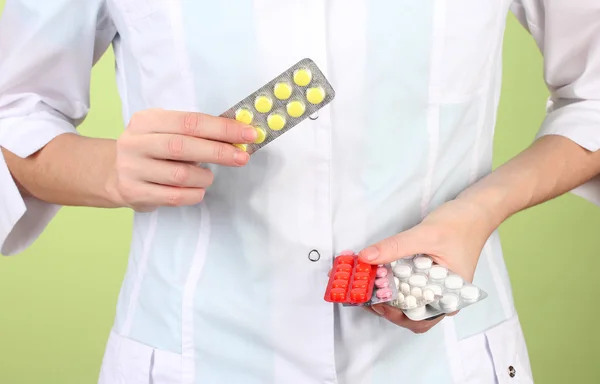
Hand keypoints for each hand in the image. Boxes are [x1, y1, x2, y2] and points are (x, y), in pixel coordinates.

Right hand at [108, 108, 257, 210]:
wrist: (112, 174)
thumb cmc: (152, 150)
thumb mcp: (165, 131)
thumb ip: (195, 132)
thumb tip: (237, 135)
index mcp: (146, 120)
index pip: (189, 121)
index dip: (221, 128)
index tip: (248, 134)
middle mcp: (135, 142)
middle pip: (183, 146)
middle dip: (219, 151)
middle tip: (242, 157)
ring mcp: (132, 168)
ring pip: (180, 174)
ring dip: (204, 177)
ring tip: (207, 176)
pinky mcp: (134, 192)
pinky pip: (174, 196)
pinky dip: (194, 194)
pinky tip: (198, 190)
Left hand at [358, 198, 494, 331]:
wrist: (476, 210)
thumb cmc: (460, 224)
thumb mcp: (424, 234)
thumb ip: (395, 247)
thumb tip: (366, 258)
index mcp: (449, 297)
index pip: (419, 318)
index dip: (394, 315)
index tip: (373, 301)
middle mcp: (443, 298)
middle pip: (411, 315)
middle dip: (386, 308)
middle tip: (364, 294)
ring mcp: (435, 288)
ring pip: (408, 302)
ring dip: (387, 297)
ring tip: (367, 286)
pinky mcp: (428, 277)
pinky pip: (409, 286)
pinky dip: (392, 284)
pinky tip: (377, 275)